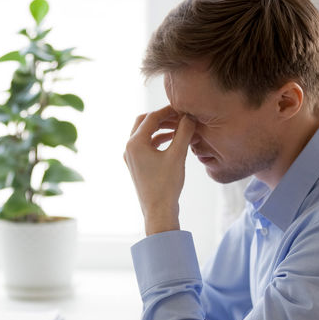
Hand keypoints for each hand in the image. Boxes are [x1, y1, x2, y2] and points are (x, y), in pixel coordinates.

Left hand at [124, 105, 194, 235]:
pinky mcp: (136, 165)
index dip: (168, 110)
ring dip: (161, 128)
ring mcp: (131, 157)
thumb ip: (183, 132)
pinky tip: (174, 140)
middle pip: (144, 122)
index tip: (183, 108)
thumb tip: (189, 116)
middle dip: (162, 117)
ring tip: (180, 127)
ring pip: (145, 133)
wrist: (158, 211)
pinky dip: (158, 140)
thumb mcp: (177, 155)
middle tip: (179, 116)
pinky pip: (146, 145)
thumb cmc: (166, 185)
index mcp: (135, 143)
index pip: (152, 117)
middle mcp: (129, 148)